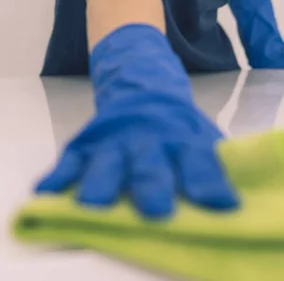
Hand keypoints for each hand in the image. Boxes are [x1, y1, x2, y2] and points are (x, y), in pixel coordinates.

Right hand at [35, 25, 239, 218]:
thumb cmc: (174, 119)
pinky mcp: (88, 141)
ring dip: (101, 184)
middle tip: (157, 210)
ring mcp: (114, 140)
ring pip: (107, 165)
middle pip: (150, 166)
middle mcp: (147, 140)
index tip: (222, 203)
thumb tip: (234, 190)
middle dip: (153, 186)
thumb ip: (212, 156)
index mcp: (180, 138)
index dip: (209, 182)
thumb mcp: (198, 130)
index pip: (199, 161)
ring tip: (93, 204)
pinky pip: (71, 159)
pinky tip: (47, 190)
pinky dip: (59, 175)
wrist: (140, 76)